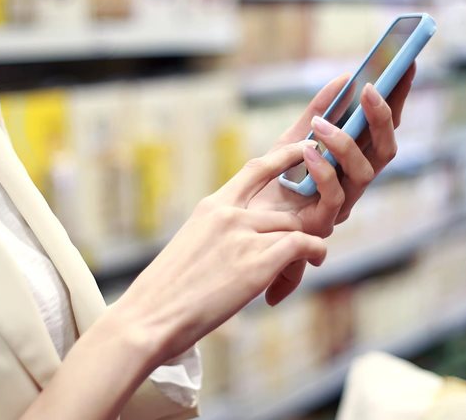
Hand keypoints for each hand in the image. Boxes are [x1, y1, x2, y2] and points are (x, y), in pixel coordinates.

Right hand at [112, 142, 327, 363]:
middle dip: (301, 221)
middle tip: (312, 232)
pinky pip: (303, 244)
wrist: (149, 316)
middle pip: (283, 207)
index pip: (254, 169)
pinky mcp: (258, 262)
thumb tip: (236, 246)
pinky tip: (315, 259)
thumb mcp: (189, 248)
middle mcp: (228, 214)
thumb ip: (216, 236)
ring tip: (306, 260)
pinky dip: (315, 251)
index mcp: (209, 208)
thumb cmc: (165, 293)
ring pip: (294, 226)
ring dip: (306, 244)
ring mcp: (243, 236)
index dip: (284, 156)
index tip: (305, 148)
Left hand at [249, 64, 415, 305]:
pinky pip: (334, 196)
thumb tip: (343, 78)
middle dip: (383, 117)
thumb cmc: (268, 182)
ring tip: (322, 124)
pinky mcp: (322, 223)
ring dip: (347, 144)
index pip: (383, 129)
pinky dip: (324, 170)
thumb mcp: (290, 139)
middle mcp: (354, 184)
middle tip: (370, 88)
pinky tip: (307, 150)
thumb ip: (317, 112)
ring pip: (365, 173)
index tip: (405, 65)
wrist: (238, 222)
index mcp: (353, 163)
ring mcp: (341, 205)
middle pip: (386, 150)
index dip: (397, 100)